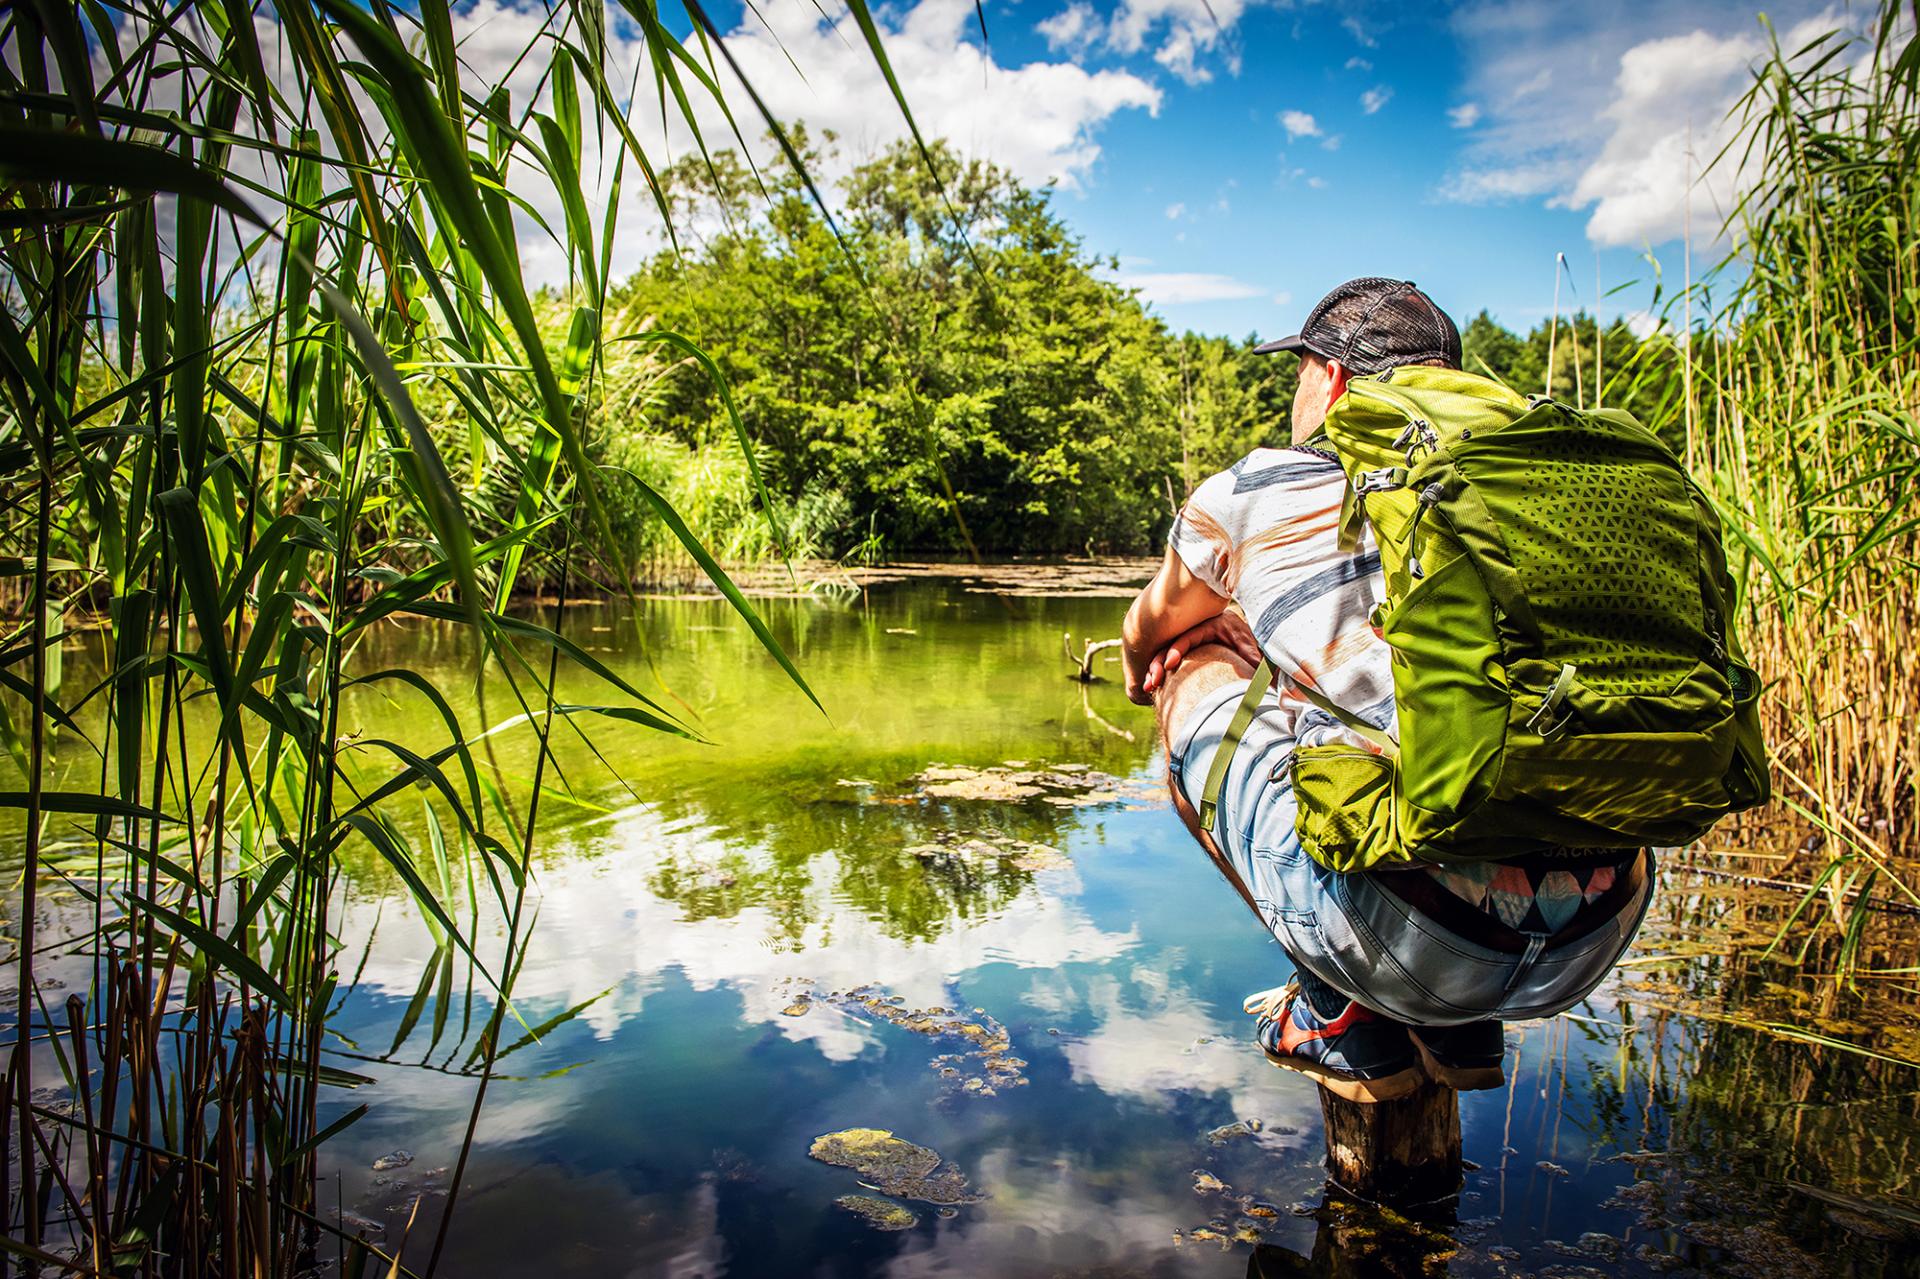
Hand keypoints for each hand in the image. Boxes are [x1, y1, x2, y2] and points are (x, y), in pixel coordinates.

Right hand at [1141, 612, 1261, 698]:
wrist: (1246, 641)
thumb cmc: (1247, 639)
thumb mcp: (1249, 644)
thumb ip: (1250, 654)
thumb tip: (1257, 665)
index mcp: (1206, 628)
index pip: (1186, 638)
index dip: (1176, 650)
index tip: (1169, 665)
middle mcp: (1192, 636)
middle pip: (1169, 647)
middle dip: (1158, 664)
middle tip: (1152, 682)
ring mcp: (1186, 647)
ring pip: (1164, 657)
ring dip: (1154, 672)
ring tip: (1147, 688)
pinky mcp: (1185, 658)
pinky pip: (1168, 666)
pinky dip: (1160, 676)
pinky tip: (1154, 690)